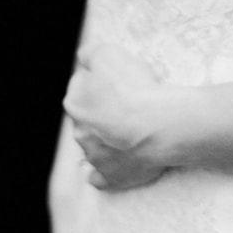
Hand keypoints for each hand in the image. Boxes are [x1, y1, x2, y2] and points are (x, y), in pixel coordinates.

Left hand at [64, 46, 178, 191]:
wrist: (158, 124)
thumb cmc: (134, 87)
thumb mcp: (107, 54)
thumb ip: (90, 54)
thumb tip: (84, 58)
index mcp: (74, 103)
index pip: (81, 88)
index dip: (100, 84)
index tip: (117, 84)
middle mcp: (79, 131)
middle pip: (86, 118)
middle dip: (100, 113)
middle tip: (125, 108)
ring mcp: (94, 156)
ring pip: (91, 147)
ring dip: (102, 141)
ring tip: (124, 136)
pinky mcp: (111, 176)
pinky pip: (99, 178)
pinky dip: (102, 174)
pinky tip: (108, 169)